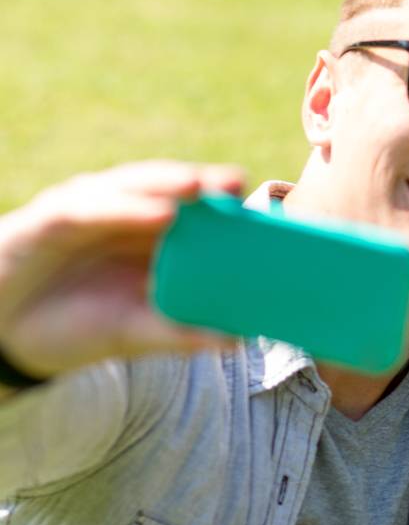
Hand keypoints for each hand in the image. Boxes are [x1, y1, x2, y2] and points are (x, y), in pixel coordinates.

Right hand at [0, 161, 243, 380]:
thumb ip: (180, 333)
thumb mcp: (134, 331)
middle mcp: (124, 215)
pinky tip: (158, 213)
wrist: (7, 336)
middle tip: (238, 182)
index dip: (227, 207)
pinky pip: (90, 208)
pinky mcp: (52, 218)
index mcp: (151, 238)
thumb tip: (237, 341)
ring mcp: (89, 211)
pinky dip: (124, 207)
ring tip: (201, 186)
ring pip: (132, 187)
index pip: (195, 212)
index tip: (267, 212)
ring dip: (167, 184)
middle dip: (204, 183)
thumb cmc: (77, 324)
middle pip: (170, 191)